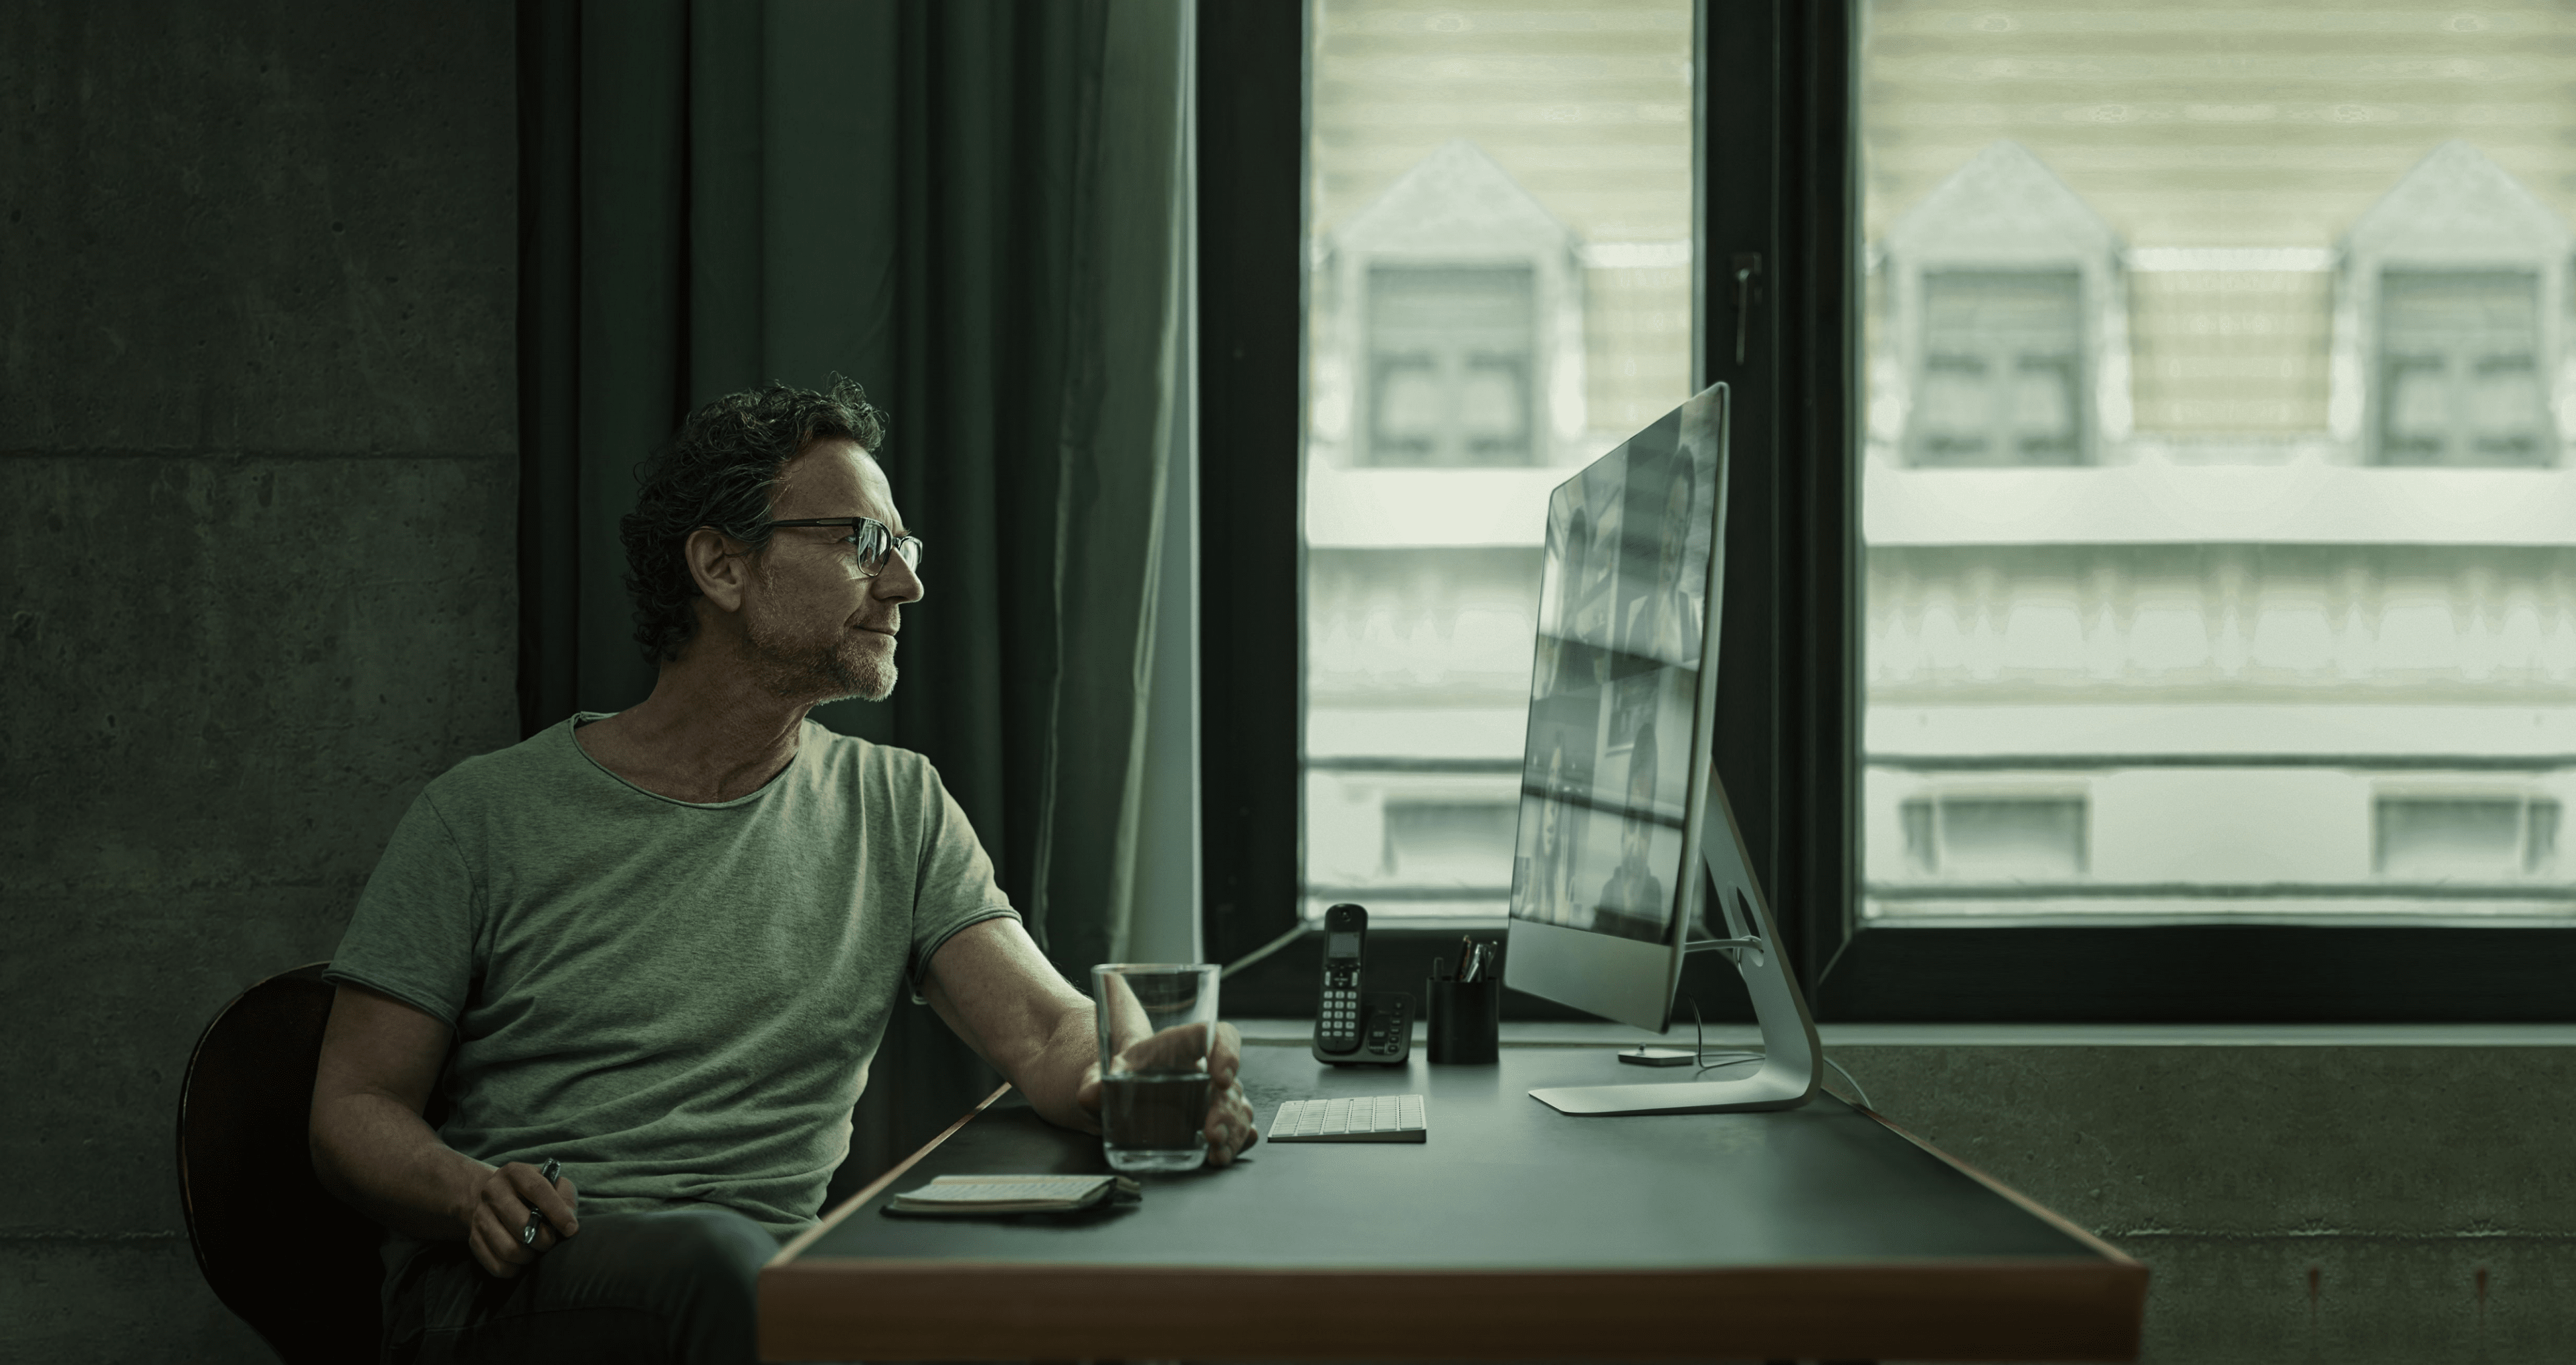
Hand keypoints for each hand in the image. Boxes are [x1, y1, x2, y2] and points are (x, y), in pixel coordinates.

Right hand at [464, 1161, 577, 1277]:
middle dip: (544, 1240)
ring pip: (508, 1249)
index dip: (557, 1211)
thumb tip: (568, 1223)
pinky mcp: (473, 1238)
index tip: (571, 1229)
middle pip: (522, 1224)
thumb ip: (565, 1197)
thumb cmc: (535, 1193)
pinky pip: (496, 1265)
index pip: (537, 1189)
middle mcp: (493, 1191)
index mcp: (516, 1173)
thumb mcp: (553, 1183)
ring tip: (536, 1250)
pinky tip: (521, 1261)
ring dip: (529, 1257)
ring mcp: (480, 1215)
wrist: (496, 1197)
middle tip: (550, 1241)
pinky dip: (514, 1269)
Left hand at [1073, 1020, 1259, 1167]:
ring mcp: (1212, 1097)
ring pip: (1238, 1108)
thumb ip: (1093, 1085)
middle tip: (1212, 1133)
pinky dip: (1238, 1141)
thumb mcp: (1100, 1077)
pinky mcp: (1213, 1120)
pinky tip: (1224, 1153)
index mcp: (1180, 1048)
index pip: (1216, 1035)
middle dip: (1226, 1111)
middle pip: (1230, 1083)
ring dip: (1233, 1132)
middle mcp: (1203, 1071)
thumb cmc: (1119, 1078)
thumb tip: (1092, 1094)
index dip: (1227, 1051)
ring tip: (1216, 1153)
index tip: (1220, 1077)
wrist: (1121, 1098)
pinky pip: (1239, 1127)